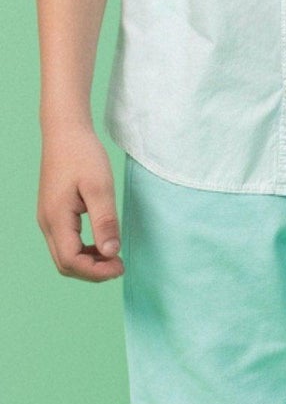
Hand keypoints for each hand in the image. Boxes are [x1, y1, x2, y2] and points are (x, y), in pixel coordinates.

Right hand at [37, 127, 123, 281]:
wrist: (65, 132)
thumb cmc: (82, 155)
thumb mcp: (100, 187)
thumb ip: (105, 221)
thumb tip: (111, 253)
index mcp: (57, 219)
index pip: (71, 261)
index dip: (97, 271)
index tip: (121, 266)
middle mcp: (47, 223)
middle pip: (65, 264)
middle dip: (92, 271)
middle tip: (119, 266)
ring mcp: (48, 219)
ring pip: (64, 255)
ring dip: (88, 262)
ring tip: (114, 257)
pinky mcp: (53, 213)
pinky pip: (65, 242)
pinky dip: (83, 250)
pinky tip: (102, 243)